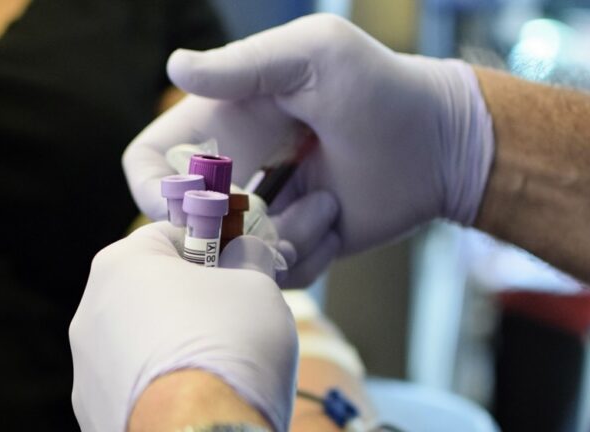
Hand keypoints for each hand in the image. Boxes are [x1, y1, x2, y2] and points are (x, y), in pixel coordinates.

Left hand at [69, 223, 297, 431]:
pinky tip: (196, 397)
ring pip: (143, 340)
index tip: (239, 263)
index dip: (213, 245)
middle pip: (153, 290)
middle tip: (236, 317)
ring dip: (176, 344)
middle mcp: (91, 310)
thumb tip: (247, 254)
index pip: (172, 235)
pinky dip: (162, 386)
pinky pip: (135, 384)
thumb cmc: (229, 348)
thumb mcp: (258, 286)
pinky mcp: (92, 411)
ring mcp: (86, 367)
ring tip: (219, 366)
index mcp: (122, 264)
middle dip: (194, 299)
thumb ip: (249, 260)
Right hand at [123, 13, 492, 257]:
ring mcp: (263, 215)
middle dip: (218, 230)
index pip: (149, 162)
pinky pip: (275, 277)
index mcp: (220, 126)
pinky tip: (338, 220)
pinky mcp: (295, 247)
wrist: (440, 142)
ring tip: (328, 203)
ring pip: (231, 259)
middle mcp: (232, 173)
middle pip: (181, 223)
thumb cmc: (380, 86)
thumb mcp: (314, 55)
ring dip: (278, 240)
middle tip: (271, 209)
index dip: (152, 188)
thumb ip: (243, 64)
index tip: (193, 200)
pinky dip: (306, 257)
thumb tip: (175, 66)